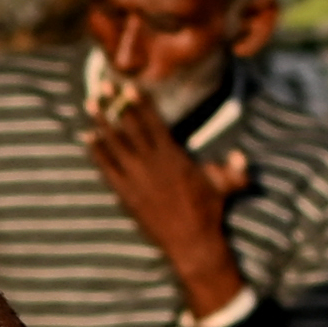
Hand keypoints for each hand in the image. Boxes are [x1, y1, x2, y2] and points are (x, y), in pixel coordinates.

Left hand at [82, 94, 250, 311]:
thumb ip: (235, 168)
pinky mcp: (126, 194)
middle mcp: (152, 163)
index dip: (140, 103)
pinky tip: (87, 137)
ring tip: (90, 103)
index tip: (128, 87)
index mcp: (174, 156)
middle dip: (116, 103)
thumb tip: (240, 155)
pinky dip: (97, 151)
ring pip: (114, 143)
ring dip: (101, 121)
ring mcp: (137, 179)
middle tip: (103, 83)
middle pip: (130, 127)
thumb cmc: (210, 212)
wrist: (192, 243)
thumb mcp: (228, 186)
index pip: (153, 123)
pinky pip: (107, 168)